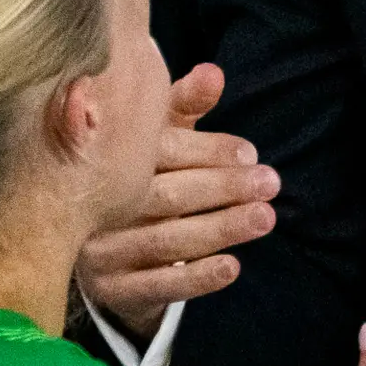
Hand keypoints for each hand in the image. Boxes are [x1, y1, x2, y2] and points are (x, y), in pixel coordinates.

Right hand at [78, 64, 279, 337]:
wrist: (101, 253)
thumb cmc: (139, 180)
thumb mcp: (156, 141)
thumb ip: (183, 108)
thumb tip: (213, 74)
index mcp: (105, 160)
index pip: (158, 153)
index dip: (207, 151)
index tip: (250, 152)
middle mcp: (95, 205)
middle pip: (163, 195)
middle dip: (222, 188)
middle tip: (270, 183)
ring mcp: (98, 251)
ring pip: (163, 240)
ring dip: (220, 229)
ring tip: (264, 218)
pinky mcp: (110, 291)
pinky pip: (157, 285)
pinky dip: (197, 277)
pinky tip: (232, 266)